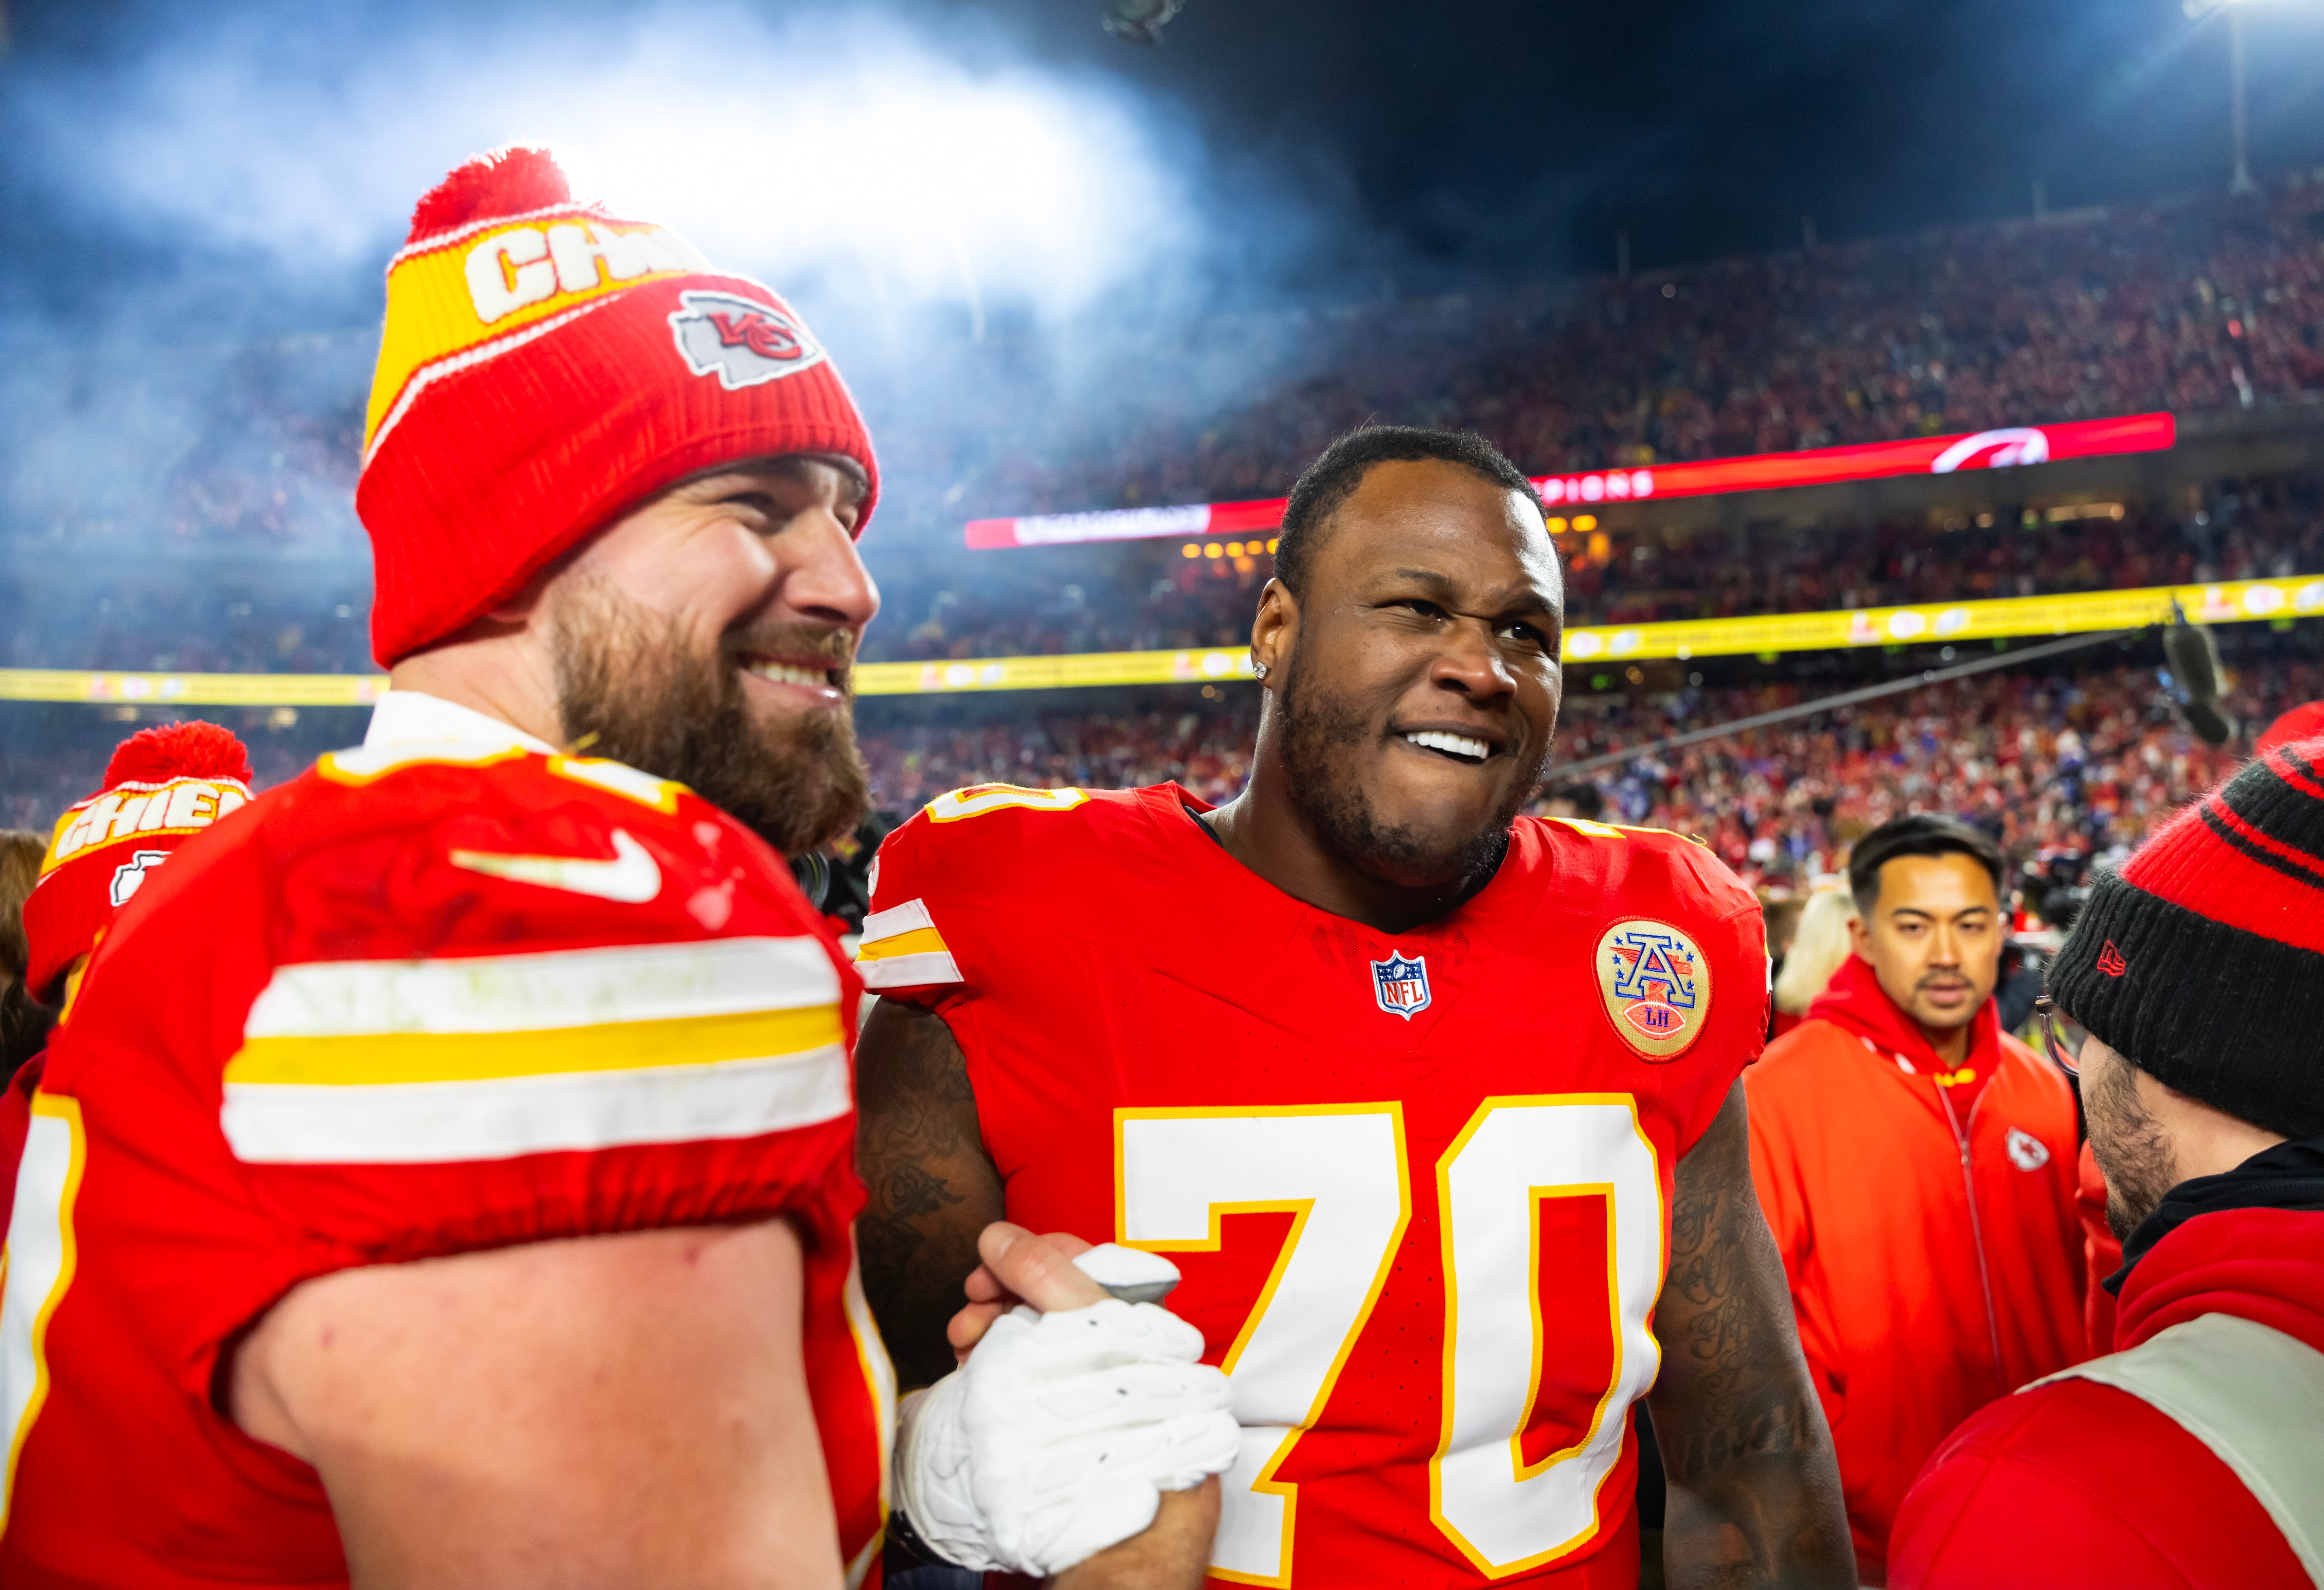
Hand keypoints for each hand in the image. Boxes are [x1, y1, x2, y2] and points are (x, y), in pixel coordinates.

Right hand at [894, 1223, 1239, 1578]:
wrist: (1123, 1512)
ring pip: (1028, 1330)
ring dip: (988, 1326)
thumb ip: (1044, 1273)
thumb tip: (999, 1235)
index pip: (1073, 1257)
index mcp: (1130, 1313)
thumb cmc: (1119, 1417)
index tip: (985, 1267)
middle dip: (997, 1293)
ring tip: (964, 1346)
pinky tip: (973, 1370)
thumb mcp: (1081, 1324)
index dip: (1025, 1252)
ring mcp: (1084, 1376)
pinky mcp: (1060, 1409)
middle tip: (967, 1312)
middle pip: (1043, 1293)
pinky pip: (1022, 1368)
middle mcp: (1111, 1340)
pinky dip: (993, 1361)